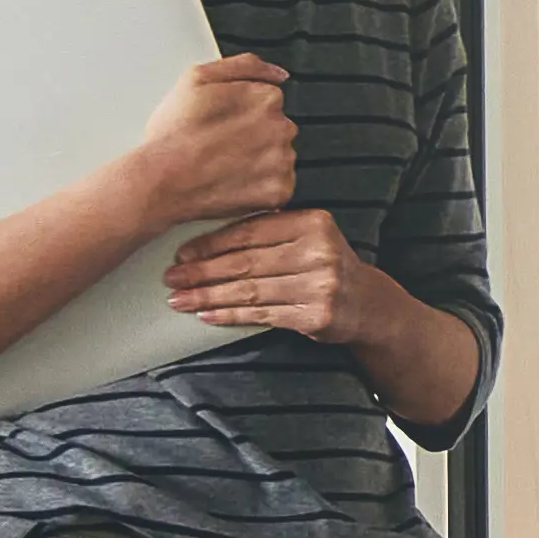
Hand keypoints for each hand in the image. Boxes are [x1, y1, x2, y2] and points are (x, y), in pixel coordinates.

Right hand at [103, 52, 304, 225]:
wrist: (163, 181)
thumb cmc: (176, 132)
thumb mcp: (198, 78)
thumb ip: (244, 65)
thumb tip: (279, 74)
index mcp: (266, 98)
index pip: (269, 101)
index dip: (241, 112)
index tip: (222, 122)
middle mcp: (282, 129)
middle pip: (277, 129)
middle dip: (254, 136)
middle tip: (220, 145)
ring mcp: (283, 162)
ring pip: (278, 157)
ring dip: (259, 161)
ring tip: (225, 165)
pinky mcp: (280, 191)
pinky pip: (278, 185)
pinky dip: (261, 186)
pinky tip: (234, 182)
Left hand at [166, 209, 377, 339]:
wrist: (366, 303)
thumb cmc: (323, 266)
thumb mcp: (306, 237)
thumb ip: (269, 232)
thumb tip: (203, 241)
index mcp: (313, 222)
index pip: (251, 231)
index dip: (212, 243)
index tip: (182, 253)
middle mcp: (319, 251)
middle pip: (247, 262)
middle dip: (203, 271)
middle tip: (172, 278)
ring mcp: (320, 285)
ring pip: (250, 290)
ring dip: (209, 296)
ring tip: (180, 299)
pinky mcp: (316, 315)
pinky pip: (262, 314)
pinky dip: (230, 315)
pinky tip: (208, 315)